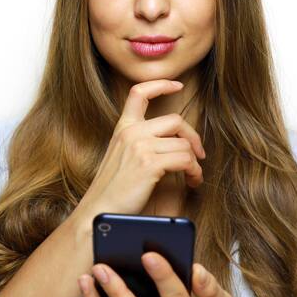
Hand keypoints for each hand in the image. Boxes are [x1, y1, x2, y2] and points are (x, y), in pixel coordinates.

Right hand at [76, 80, 206, 216]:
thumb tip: (168, 140)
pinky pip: (185, 160)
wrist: (99, 211)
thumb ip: (137, 141)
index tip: (177, 85)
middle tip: (198, 154)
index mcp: (123, 127)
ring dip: (195, 162)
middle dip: (192, 137)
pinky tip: (192, 181)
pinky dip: (194, 172)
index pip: (139, 93)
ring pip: (184, 144)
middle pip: (175, 120)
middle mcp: (131, 132)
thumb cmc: (111, 190)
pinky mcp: (149, 164)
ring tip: (193, 175)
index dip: (161, 84)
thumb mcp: (119, 156)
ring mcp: (140, 146)